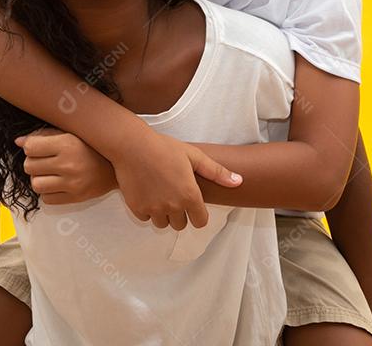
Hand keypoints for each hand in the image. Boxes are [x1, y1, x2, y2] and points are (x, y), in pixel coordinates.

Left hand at [16, 127, 117, 204]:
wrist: (118, 165)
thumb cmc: (92, 146)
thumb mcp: (71, 133)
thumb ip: (44, 135)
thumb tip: (18, 142)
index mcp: (67, 144)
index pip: (30, 148)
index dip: (31, 147)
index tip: (39, 147)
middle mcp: (68, 165)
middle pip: (29, 166)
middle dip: (34, 162)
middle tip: (45, 160)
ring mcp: (72, 183)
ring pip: (36, 184)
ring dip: (39, 178)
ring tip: (50, 173)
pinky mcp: (76, 198)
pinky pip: (47, 199)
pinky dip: (48, 192)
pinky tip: (57, 184)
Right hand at [111, 130, 241, 230]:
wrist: (132, 146)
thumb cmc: (165, 148)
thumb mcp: (194, 156)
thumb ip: (217, 172)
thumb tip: (239, 181)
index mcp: (189, 195)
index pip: (200, 222)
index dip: (198, 214)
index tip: (193, 205)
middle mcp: (172, 206)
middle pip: (181, 225)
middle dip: (180, 214)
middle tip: (175, 195)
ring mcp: (154, 209)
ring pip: (163, 224)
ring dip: (164, 214)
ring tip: (161, 194)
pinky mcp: (137, 208)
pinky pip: (146, 218)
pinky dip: (148, 210)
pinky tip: (147, 192)